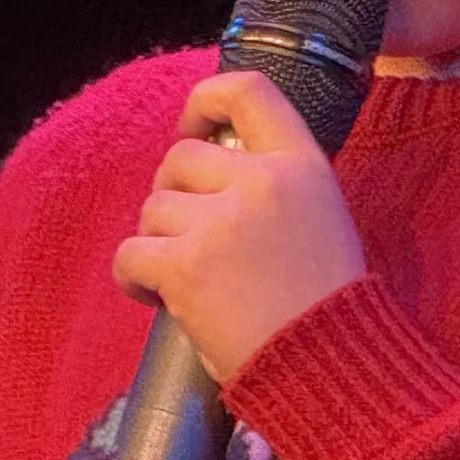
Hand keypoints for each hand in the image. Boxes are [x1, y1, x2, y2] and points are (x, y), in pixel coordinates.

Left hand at [110, 69, 366, 382]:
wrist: (330, 369)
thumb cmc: (326, 307)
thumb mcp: (321, 219)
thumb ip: (273, 185)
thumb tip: (206, 172)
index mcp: (302, 165)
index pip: (248, 90)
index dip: (205, 99)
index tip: (191, 128)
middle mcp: (261, 182)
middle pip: (180, 158)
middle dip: (175, 197)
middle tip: (194, 241)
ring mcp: (220, 223)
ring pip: (153, 209)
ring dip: (159, 242)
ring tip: (191, 281)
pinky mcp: (185, 266)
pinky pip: (129, 253)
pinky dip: (133, 278)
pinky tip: (158, 299)